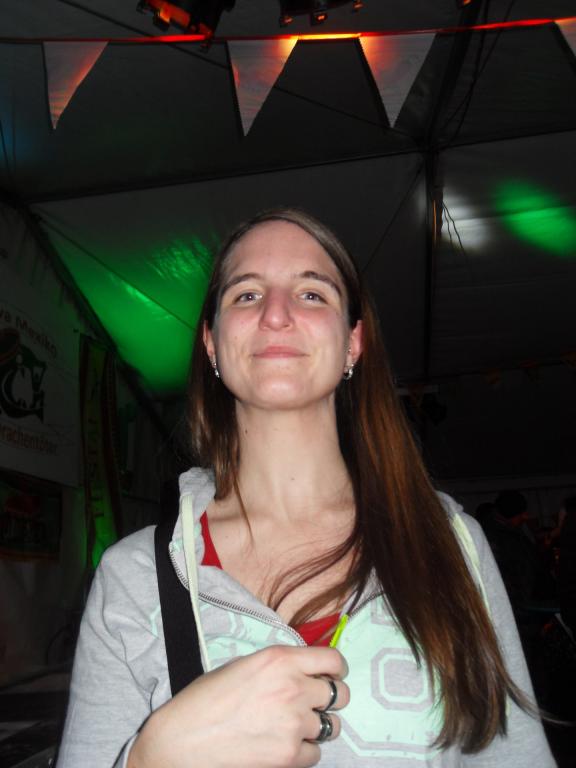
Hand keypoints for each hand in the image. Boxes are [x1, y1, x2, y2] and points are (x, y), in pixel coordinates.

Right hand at [128, 645, 349, 767]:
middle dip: (330, 699)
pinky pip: (315, 754)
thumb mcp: (244, 665)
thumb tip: (303, 673)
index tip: (333, 675)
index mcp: (280, 659)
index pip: (333, 660)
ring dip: (316, 727)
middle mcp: (293, 687)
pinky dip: (303, 752)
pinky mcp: (289, 755)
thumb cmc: (206, 699)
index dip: (336, 669)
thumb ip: (279, 667)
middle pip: (340, 694)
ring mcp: (293, 723)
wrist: (182, 739)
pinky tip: (282, 746)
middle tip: (313, 704)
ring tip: (291, 727)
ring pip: (331, 727)